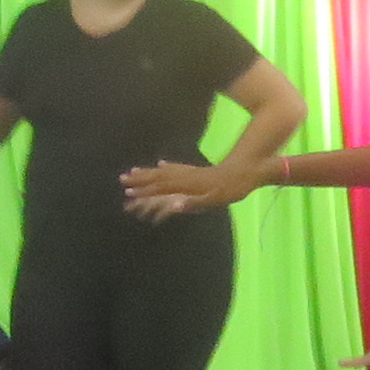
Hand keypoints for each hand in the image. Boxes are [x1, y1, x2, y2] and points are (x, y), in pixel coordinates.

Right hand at [122, 158, 238, 214]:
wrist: (247, 171)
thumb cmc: (232, 190)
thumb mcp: (215, 200)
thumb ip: (194, 203)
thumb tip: (175, 204)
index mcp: (187, 184)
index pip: (161, 187)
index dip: (144, 190)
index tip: (128, 192)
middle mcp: (186, 176)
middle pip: (159, 177)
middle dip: (140, 179)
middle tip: (122, 179)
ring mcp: (190, 172)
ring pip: (165, 171)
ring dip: (149, 172)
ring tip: (134, 171)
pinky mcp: (197, 171)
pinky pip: (176, 168)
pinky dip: (166, 167)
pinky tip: (161, 164)